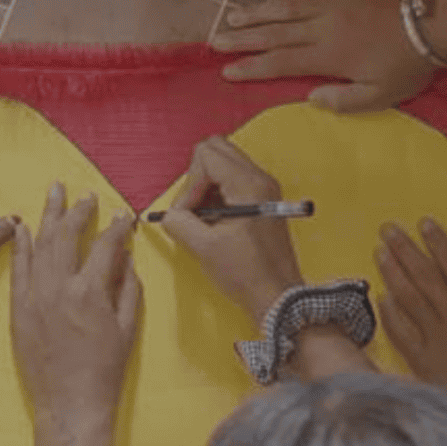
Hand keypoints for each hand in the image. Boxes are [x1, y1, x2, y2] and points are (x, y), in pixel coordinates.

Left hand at [11, 183, 141, 424]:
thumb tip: (127, 258)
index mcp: (90, 291)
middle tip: (84, 195)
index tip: (123, 216)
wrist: (69, 405)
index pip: (106, 245)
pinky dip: (19, 245)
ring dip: (48, 216)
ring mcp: (34, 296)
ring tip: (54, 193)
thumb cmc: (104, 372)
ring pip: (40, 244)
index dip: (117, 227)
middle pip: (68, 235)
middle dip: (78, 211)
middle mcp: (59, 286)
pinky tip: (22, 227)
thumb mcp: (126, 328)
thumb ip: (128, 289)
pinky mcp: (17, 309)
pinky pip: (17, 268)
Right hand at [160, 137, 302, 323]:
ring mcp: (265, 188)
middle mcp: (261, 179)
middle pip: (217, 149)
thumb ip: (179, 222)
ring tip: (204, 219)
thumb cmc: (247, 274)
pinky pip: (234, 181)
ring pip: (225, 164)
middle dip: (197, 177)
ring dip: (207, 186)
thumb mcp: (204, 248)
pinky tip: (216, 222)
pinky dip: (219, 195)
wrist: (277, 296)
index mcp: (249, 185)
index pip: (206, 155)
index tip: (189, 214)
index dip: (189, 184)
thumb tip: (169, 214)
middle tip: (193, 209)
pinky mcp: (264, 200)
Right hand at [211, 0, 437, 111]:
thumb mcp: (381, 95)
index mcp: (329, 55)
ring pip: (286, 5)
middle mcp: (324, 25)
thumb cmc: (410, 63)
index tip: (228, 71)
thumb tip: (313, 98)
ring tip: (232, 17)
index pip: (280, 62)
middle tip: (216, 42)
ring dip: (256, 11)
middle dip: (242, 38)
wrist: (437, 19)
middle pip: (274, 32)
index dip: (251, 67)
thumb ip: (344, 101)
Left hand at [375, 218, 446, 415]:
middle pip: (424, 275)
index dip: (438, 243)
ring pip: (409, 298)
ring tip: (379, 253)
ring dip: (393, 273)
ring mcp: (437, 340)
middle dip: (405, 249)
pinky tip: (381, 299)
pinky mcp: (425, 363)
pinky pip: (402, 333)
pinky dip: (390, 314)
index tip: (424, 224)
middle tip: (388, 229)